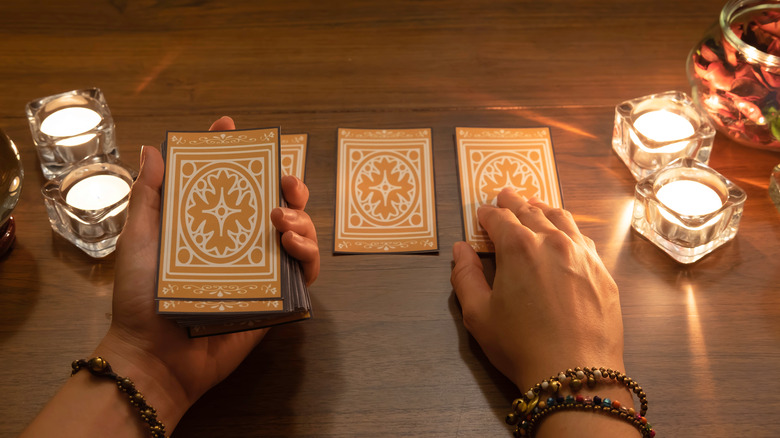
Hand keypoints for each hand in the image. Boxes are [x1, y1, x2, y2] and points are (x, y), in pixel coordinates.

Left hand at [95, 116, 319, 430]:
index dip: (234, 151)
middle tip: (284, 181)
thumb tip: (151, 148)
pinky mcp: (277, 297)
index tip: (232, 125)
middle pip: (276, 202)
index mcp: (209, 224)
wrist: (155, 355)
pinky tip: (294, 246)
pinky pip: (305, 271)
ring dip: (301, 217)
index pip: (229, 181)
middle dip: (288, 184)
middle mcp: (239, 242)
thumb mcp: (141, 239)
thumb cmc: (141, 297)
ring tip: (282, 221)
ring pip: (298, 232)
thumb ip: (150, 196)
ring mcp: (260, 269)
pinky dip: (309, 254)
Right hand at [450, 188, 624, 390]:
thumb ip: (465, 276)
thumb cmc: (521, 346)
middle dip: (514, 202)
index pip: (499, 218)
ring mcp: (582, 254)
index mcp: (518, 247)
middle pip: (530, 211)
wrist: (575, 373)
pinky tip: (564, 235)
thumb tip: (461, 250)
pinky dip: (568, 229)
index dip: (488, 214)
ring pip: (561, 218)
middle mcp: (552, 241)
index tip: (483, 214)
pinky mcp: (602, 272)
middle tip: (506, 195)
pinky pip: (583, 239)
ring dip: (543, 208)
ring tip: (535, 206)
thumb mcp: (478, 314)